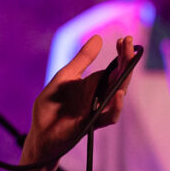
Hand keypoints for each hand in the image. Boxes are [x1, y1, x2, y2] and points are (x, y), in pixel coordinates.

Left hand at [22, 35, 134, 166]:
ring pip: (119, 94)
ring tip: (128, 60)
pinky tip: (118, 94)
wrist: (40, 132)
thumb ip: (82, 59)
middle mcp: (100, 96)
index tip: (125, 39)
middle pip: (119, 77)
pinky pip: (110, 116)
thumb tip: (99, 38)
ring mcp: (98, 110)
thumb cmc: (52, 105)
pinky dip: (116, 106)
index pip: (114, 67)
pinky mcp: (92, 124)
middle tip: (130, 42)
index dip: (121, 54)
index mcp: (95, 84)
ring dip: (124, 78)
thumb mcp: (65, 76)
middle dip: (126, 60)